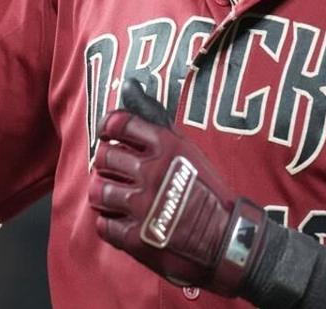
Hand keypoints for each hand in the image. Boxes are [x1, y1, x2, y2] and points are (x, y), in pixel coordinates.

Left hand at [88, 79, 270, 295]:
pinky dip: (109, 222)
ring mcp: (141, 205)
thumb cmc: (208, 191)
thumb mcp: (187, 150)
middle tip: (115, 169)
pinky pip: (103, 224)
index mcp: (165, 147)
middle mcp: (150, 172)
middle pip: (103, 155)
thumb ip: (156, 122)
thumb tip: (130, 85)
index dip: (108, 127)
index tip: (109, 134)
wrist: (226, 240)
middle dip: (105, 161)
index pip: (119, 123)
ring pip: (98, 190)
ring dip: (104, 191)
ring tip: (115, 195)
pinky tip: (122, 220)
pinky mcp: (135, 237)